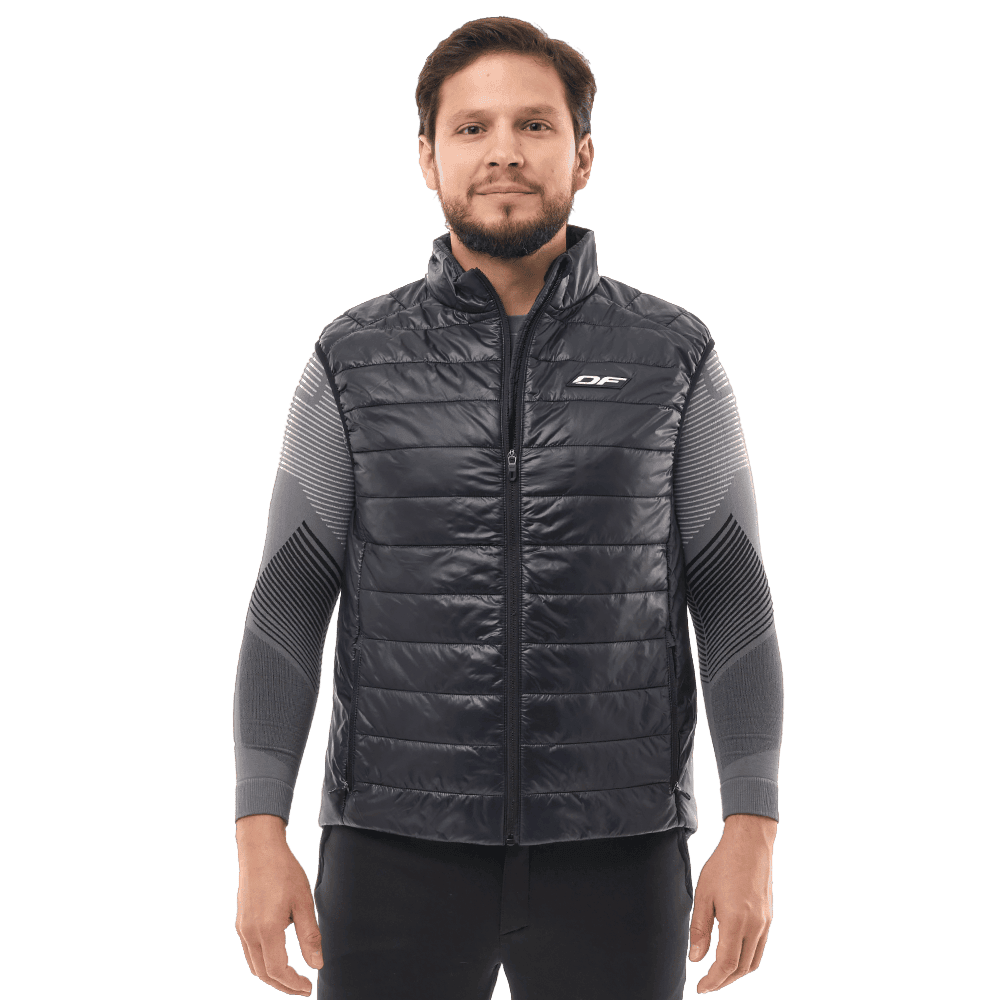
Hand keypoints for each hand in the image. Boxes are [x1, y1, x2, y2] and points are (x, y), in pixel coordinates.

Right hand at [235, 816, 323, 995]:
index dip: (293, 983)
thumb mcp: (303, 902)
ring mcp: (242, 929)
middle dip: (283, 985)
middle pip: (264, 974)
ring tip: (292, 977)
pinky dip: (263, 964)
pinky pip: (250, 953)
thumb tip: (316, 964)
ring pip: (254, 966)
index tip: (308, 986)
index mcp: (267, 929)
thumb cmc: (284, 871)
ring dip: (272, 977)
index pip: (278, 970)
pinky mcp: (240, 923)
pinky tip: (278, 959)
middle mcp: (250, 933)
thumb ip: (309, 936)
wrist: (260, 849)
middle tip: (302, 987)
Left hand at [688, 813, 775, 992]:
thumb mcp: (704, 894)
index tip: (701, 987)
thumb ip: (699, 928)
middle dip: (723, 980)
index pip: (725, 964)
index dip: (713, 980)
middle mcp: (755, 926)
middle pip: (741, 968)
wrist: (750, 843)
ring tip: (719, 975)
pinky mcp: (769, 917)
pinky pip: (760, 948)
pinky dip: (747, 959)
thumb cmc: (723, 864)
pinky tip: (733, 956)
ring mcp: (765, 923)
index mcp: (736, 921)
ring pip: (753, 961)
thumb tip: (695, 958)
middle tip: (707, 984)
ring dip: (736, 973)